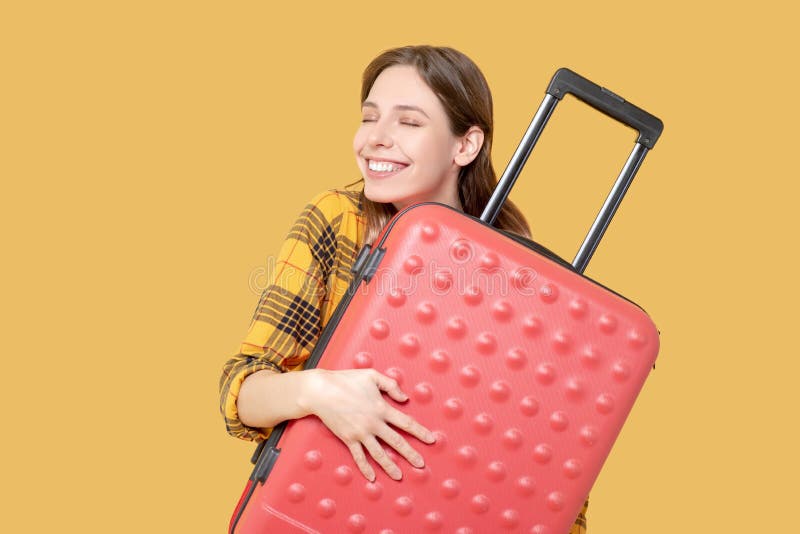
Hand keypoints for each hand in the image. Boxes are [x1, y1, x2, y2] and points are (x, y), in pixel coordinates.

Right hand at [300, 368, 435, 481]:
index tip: (431, 440)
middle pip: (396, 442)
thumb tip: (404, 398)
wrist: (322, 391)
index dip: (420, 432)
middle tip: (421, 465)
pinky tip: (372, 478)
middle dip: (410, 454)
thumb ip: (391, 385)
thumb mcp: (372, 375)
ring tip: (399, 476)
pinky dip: (365, 468)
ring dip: (390, 466)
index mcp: (382, 408)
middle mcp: (373, 424)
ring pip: (379, 454)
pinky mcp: (348, 439)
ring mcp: (361, 433)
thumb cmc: (346, 380)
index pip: (406, 423)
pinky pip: (359, 457)